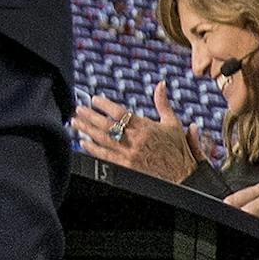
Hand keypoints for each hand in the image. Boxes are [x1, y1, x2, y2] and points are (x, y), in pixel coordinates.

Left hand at [71, 85, 199, 183]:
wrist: (183, 175)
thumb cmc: (178, 149)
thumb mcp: (173, 123)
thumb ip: (163, 103)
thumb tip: (161, 84)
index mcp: (146, 127)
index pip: (119, 112)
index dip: (104, 105)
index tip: (95, 99)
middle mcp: (136, 139)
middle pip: (106, 124)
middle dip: (89, 116)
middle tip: (78, 109)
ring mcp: (130, 153)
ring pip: (102, 139)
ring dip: (86, 129)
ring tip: (75, 122)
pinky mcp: (127, 166)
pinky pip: (105, 156)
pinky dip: (93, 148)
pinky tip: (84, 142)